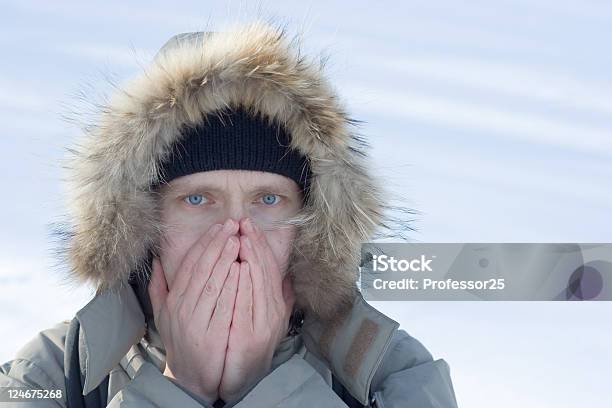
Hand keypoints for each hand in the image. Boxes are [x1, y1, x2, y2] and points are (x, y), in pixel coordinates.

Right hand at [148, 219, 240, 403]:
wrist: (189, 379)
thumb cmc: (180, 342)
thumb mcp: (163, 313)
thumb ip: (159, 286)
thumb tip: (157, 259)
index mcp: (174, 300)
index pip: (190, 265)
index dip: (204, 244)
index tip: (219, 227)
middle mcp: (182, 308)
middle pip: (201, 270)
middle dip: (217, 244)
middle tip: (232, 226)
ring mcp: (195, 322)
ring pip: (211, 284)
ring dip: (225, 260)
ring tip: (237, 241)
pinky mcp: (210, 335)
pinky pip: (222, 306)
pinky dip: (231, 286)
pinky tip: (240, 270)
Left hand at [218, 217, 295, 402]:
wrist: (235, 381)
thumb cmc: (246, 349)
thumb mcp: (266, 321)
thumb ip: (274, 298)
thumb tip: (282, 275)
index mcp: (275, 306)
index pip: (268, 268)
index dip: (259, 245)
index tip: (248, 226)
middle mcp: (274, 313)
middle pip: (265, 270)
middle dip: (254, 244)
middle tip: (243, 224)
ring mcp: (264, 324)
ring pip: (259, 282)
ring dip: (250, 258)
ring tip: (241, 237)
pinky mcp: (252, 336)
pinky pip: (249, 303)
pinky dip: (245, 282)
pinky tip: (240, 266)